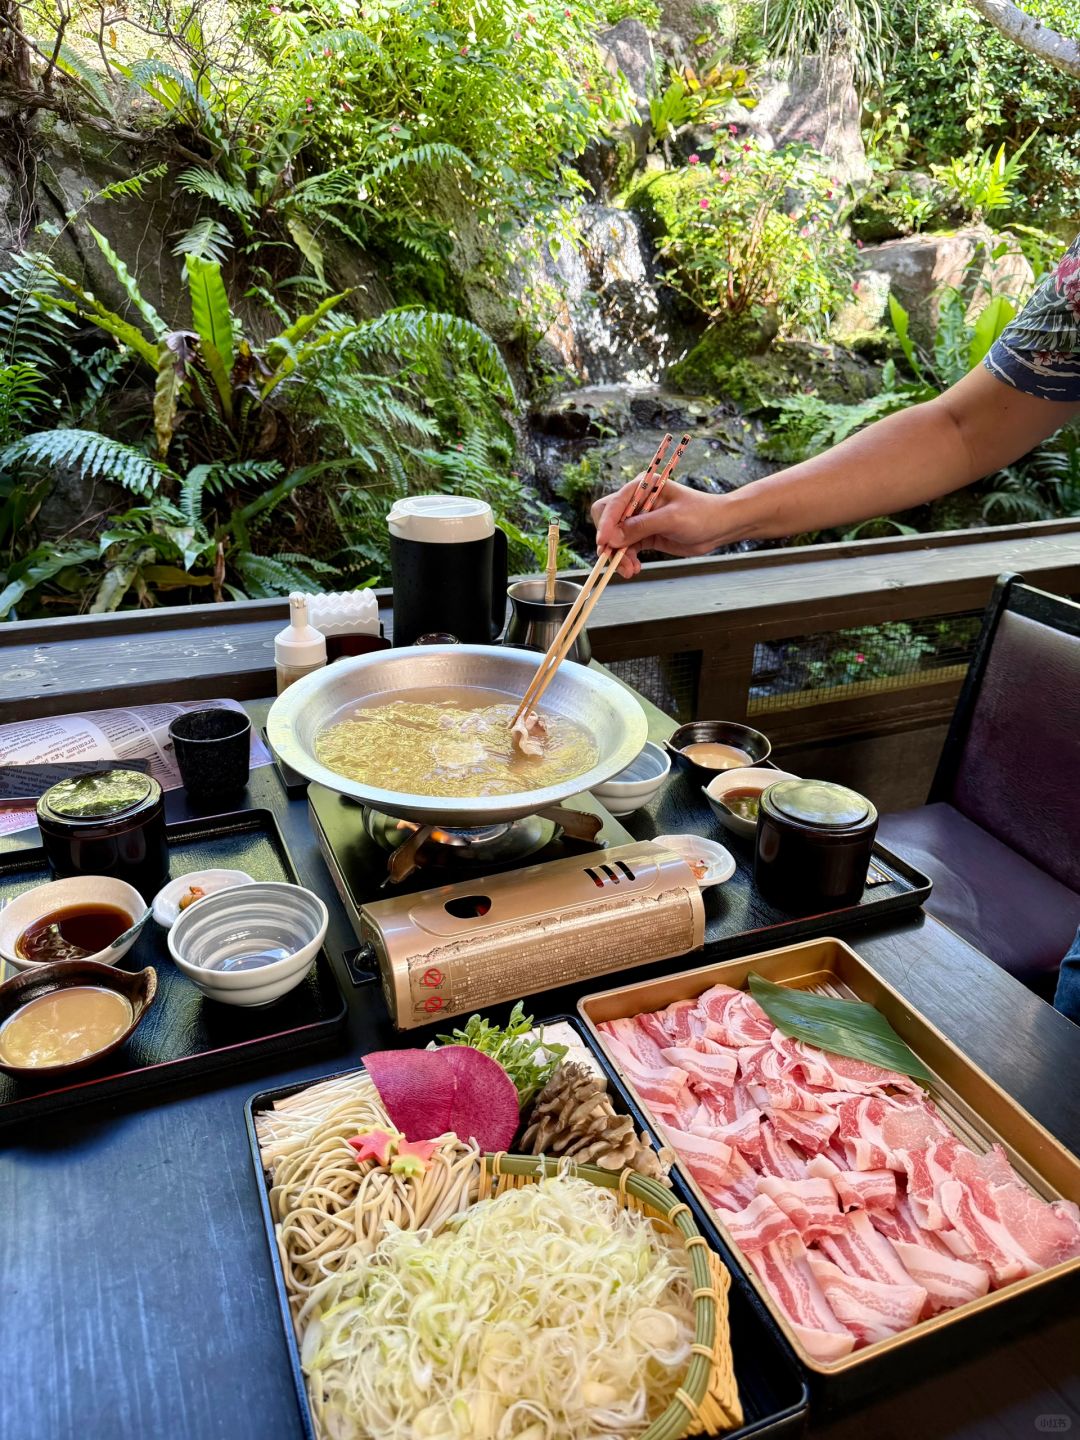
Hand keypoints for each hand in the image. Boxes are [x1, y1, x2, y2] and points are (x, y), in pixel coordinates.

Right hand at [591, 477, 725, 576]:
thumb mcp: (671, 519)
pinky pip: (627, 549)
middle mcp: (636, 502)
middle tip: (615, 560)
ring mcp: (639, 520)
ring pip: (616, 540)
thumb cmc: (701, 515)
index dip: (605, 524)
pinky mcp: (644, 535)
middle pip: (608, 521)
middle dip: (609, 542)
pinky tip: (634, 569)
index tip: (605, 544)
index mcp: (641, 487)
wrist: (719, 528)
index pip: (612, 504)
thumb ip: (641, 526)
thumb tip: (612, 538)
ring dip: (619, 556)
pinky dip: (627, 560)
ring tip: (629, 571)